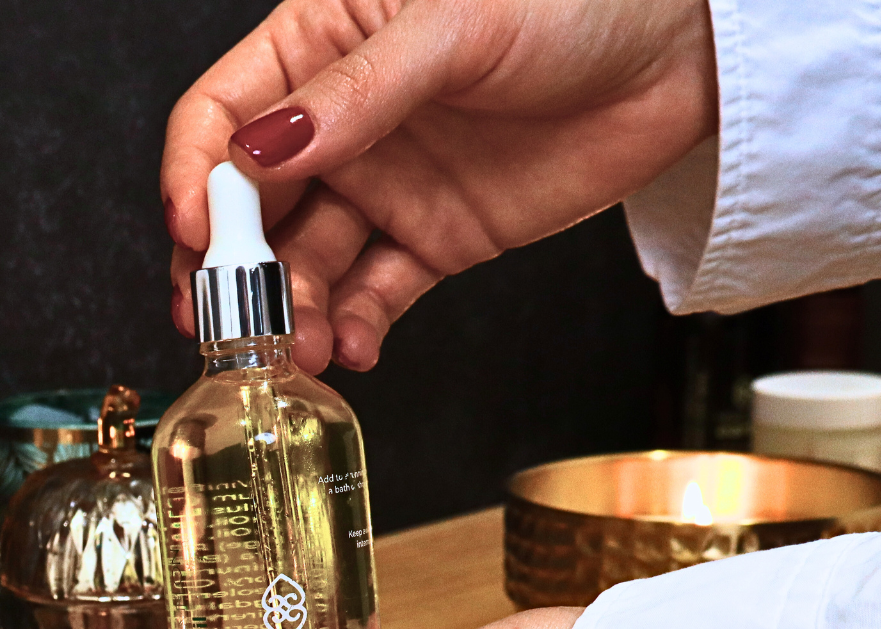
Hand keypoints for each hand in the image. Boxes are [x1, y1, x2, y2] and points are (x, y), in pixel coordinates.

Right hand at [162, 0, 717, 372]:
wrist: (686, 53)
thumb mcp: (454, 26)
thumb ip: (354, 95)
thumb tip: (260, 149)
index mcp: (321, 44)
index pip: (222, 115)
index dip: (195, 173)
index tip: (194, 226)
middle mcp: (342, 123)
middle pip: (250, 205)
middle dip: (231, 266)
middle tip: (228, 314)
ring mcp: (387, 185)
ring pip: (307, 262)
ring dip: (291, 309)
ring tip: (298, 344)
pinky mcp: (436, 239)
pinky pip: (374, 293)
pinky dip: (354, 325)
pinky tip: (349, 344)